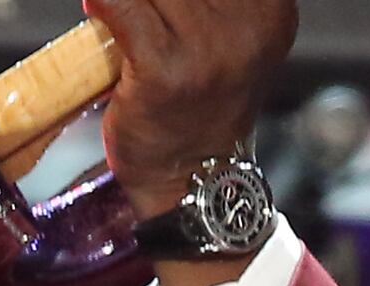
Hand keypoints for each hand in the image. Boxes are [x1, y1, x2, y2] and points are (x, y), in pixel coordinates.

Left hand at [85, 0, 296, 214]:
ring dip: (125, 0)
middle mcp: (248, 23)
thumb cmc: (200, 106)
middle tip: (143, 15)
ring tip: (123, 18)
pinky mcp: (165, 67)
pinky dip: (102, 2)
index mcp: (270, 8)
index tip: (166, 7)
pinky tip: (99, 10)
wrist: (195, 182)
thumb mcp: (227, 38)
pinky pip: (119, 3)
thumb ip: (207, 2)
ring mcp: (207, 46)